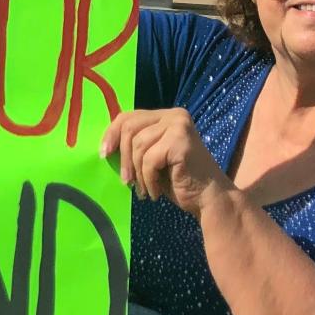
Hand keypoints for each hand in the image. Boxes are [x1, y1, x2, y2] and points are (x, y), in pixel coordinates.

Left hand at [99, 108, 231, 217]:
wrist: (210, 199)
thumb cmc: (179, 181)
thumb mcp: (152, 157)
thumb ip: (136, 144)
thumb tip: (105, 144)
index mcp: (166, 115)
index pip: (128, 116)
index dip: (111, 134)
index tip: (104, 154)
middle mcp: (174, 115)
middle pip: (130, 127)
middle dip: (122, 157)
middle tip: (126, 181)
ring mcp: (179, 126)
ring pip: (138, 145)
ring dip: (137, 173)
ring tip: (144, 189)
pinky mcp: (180, 141)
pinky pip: (149, 160)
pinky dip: (148, 179)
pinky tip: (155, 192)